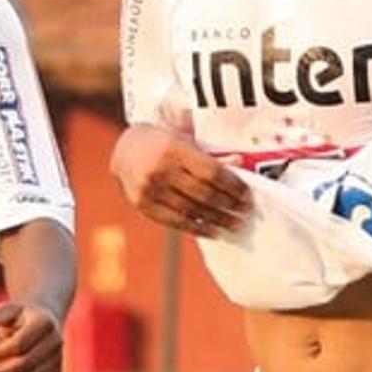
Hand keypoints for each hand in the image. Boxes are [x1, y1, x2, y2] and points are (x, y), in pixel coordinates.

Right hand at [110, 125, 249, 236]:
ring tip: (233, 224)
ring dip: (216, 220)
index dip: (232, 186)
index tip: (246, 195)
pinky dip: (197, 228)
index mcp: (174, 148)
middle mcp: (160, 169)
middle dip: (228, 205)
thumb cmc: (163, 142)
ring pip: (191, 210)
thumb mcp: (186, 140)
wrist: (125, 149)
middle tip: (244, 212)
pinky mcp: (143, 205)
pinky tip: (213, 231)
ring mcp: (149, 189)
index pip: (211, 172)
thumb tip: (239, 163)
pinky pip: (175, 221)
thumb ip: (210, 153)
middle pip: (203, 194)